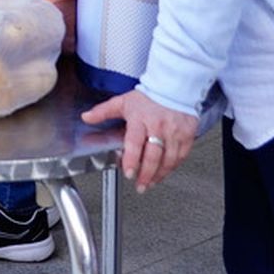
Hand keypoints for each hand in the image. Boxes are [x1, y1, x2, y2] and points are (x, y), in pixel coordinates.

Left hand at [81, 89, 199, 192]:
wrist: (173, 88)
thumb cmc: (147, 97)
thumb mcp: (122, 102)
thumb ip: (103, 112)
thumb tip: (86, 117)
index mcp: (140, 119)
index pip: (135, 142)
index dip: (132, 159)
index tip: (128, 172)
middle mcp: (158, 127)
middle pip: (153, 156)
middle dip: (146, 174)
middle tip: (140, 185)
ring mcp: (174, 132)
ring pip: (169, 159)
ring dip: (159, 175)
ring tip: (150, 183)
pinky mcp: (187, 136)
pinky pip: (181, 156)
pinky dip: (172, 168)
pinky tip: (164, 173)